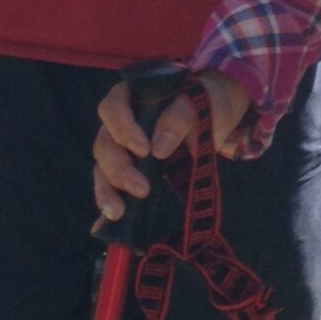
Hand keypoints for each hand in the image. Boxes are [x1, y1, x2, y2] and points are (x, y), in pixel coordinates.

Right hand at [92, 70, 251, 222]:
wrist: (217, 113)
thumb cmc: (207, 99)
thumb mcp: (202, 100)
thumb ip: (180, 116)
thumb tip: (158, 148)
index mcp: (132, 95)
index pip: (113, 107)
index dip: (122, 128)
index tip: (143, 150)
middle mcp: (120, 121)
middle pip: (105, 143)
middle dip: (118, 169)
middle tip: (142, 189)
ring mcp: (123, 147)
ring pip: (103, 167)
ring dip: (108, 191)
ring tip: (118, 213)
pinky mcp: (130, 169)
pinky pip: (112, 185)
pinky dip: (108, 204)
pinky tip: (106, 224)